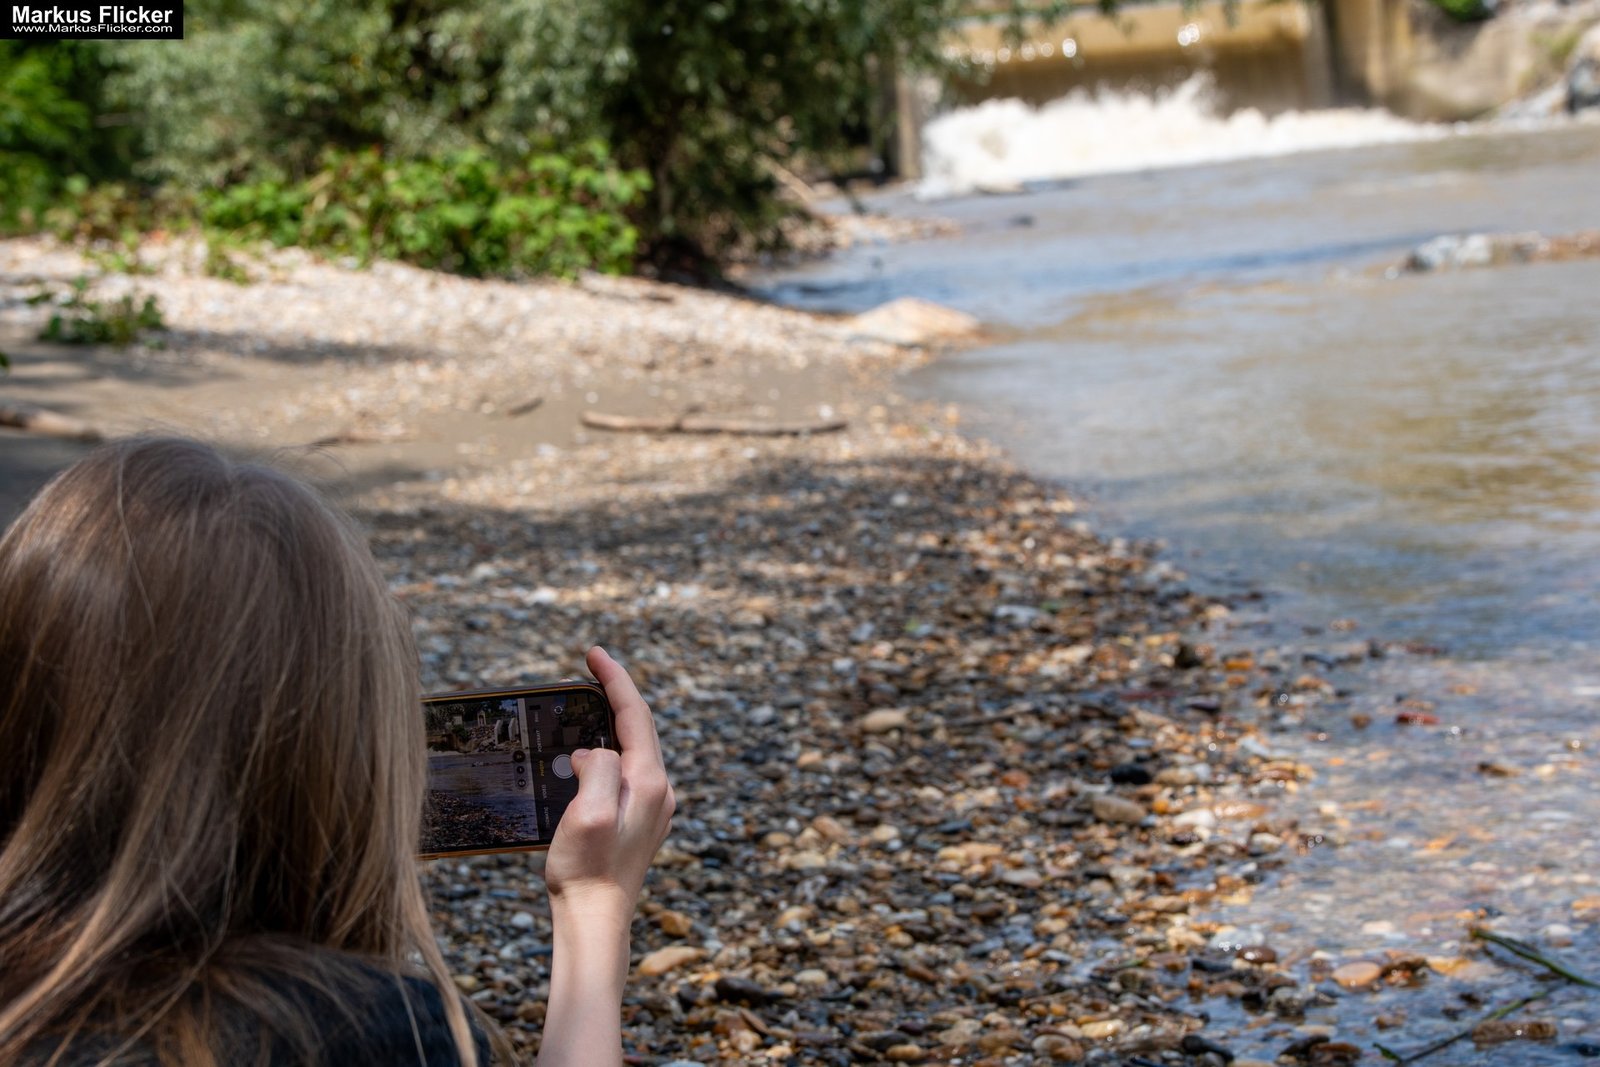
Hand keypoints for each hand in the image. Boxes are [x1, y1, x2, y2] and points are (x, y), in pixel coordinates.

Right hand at [544, 646, 674, 919]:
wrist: (596, 921)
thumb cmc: (587, 870)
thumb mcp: (588, 812)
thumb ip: (598, 768)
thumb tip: (593, 753)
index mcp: (648, 782)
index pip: (635, 714)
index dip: (615, 679)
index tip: (594, 653)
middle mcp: (658, 791)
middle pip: (638, 728)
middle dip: (613, 695)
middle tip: (589, 668)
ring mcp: (651, 808)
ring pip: (631, 750)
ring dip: (608, 724)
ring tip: (581, 706)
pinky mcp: (638, 822)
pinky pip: (623, 773)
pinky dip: (605, 753)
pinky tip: (583, 757)